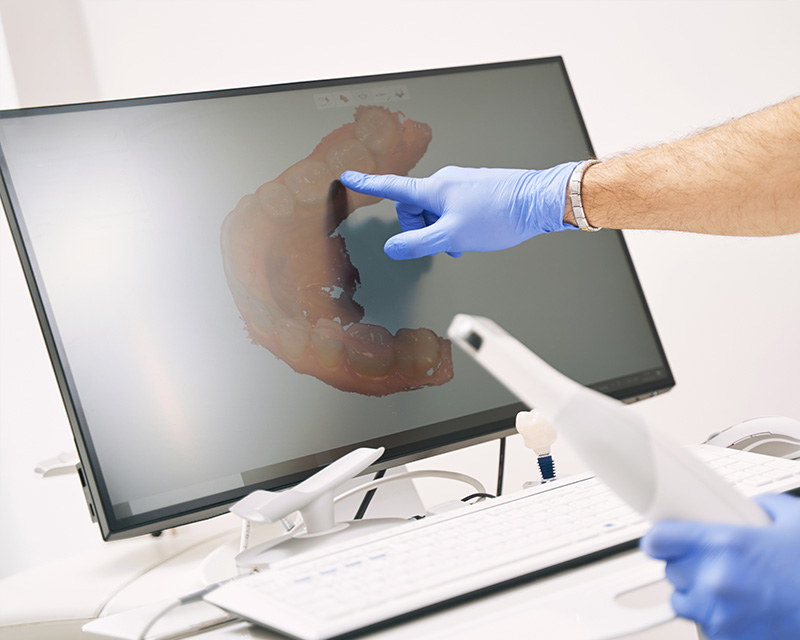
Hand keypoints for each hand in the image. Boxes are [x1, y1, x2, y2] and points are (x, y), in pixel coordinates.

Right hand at [340, 163, 578, 259]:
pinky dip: (454, 225)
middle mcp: (446, 181)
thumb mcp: (452, 237)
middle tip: (439, 246)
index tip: (348, 176)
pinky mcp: (477, 189)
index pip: (392, 186)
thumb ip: (418, 244)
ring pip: (435, 209)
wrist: (538, 202)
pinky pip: (453, 207)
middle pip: (414, 205)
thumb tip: (392, 248)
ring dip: (440, 230)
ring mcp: (462, 183)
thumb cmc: (500, 215)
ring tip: (460, 245)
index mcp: (435, 188)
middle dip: (420, 228)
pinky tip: (470, 237)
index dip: (367, 184)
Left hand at [641, 493, 799, 638]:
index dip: (658, 538)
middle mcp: (716, 579)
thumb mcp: (793, 522)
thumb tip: (747, 505)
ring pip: (681, 600)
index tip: (661, 540)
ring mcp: (721, 613)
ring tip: (725, 586)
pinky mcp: (729, 639)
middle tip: (710, 561)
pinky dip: (715, 617)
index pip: (658, 540)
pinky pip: (704, 625)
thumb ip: (761, 507)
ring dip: (696, 592)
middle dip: (686, 563)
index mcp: (725, 544)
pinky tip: (739, 607)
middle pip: (670, 570)